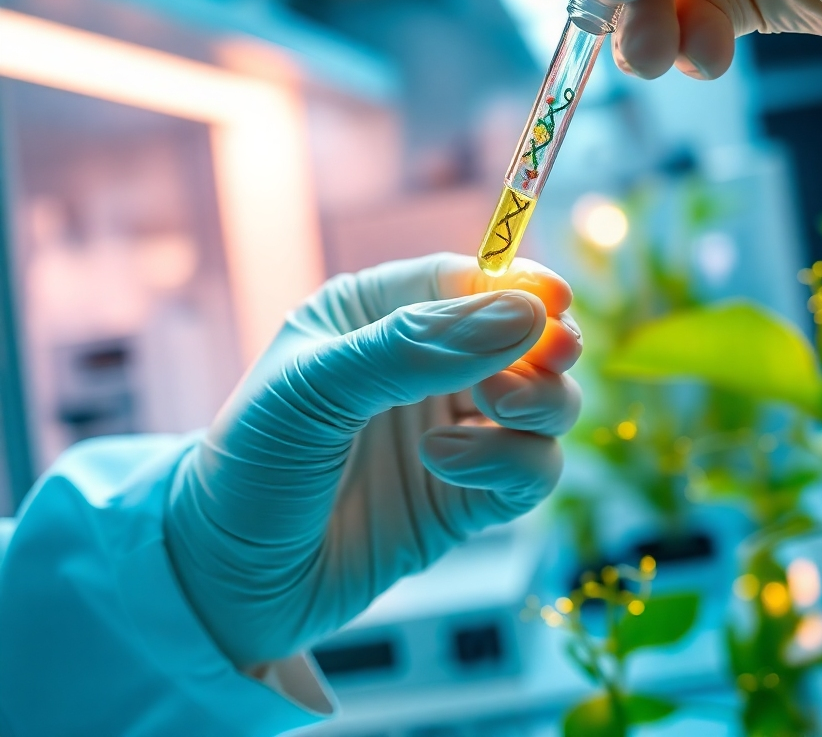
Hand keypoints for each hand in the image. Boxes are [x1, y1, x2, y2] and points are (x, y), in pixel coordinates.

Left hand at [164, 254, 580, 668]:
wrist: (223, 584)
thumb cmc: (249, 465)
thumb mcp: (313, 388)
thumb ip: (414, 346)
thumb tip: (524, 313)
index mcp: (378, 316)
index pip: (466, 282)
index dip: (517, 285)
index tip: (553, 300)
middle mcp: (425, 368)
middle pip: (525, 338)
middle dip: (545, 345)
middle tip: (549, 356)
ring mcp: (452, 432)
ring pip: (545, 402)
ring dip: (538, 401)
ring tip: (491, 406)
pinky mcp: (468, 497)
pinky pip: (532, 470)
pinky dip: (510, 463)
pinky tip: (445, 465)